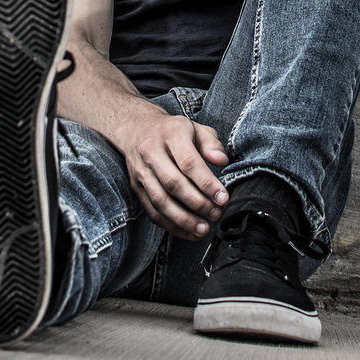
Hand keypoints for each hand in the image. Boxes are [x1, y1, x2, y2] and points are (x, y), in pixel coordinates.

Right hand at [120, 112, 229, 239]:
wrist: (137, 129)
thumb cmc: (173, 131)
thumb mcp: (195, 128)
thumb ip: (211, 144)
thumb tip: (221, 160)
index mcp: (170, 133)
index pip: (188, 162)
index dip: (207, 183)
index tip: (223, 198)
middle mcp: (151, 152)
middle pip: (173, 184)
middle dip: (197, 203)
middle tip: (216, 214)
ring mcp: (141, 171)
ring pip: (160, 201)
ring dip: (183, 220)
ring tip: (203, 229)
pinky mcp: (136, 187)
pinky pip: (152, 211)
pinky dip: (170, 225)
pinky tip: (188, 232)